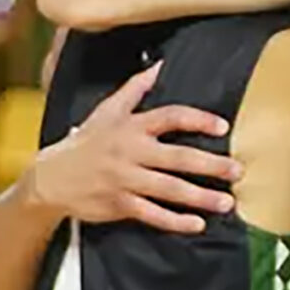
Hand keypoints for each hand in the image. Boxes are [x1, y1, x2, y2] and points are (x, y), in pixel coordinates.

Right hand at [28, 61, 240, 232]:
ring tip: (228, 202)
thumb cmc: (86, 143)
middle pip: (177, 157)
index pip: (170, 117)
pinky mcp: (119, 204)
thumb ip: (134, 88)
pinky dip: (175, 221)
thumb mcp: (107, 111)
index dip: (198, 120)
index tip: (223, 127)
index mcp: (130, 127)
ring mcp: (125, 180)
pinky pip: (152, 214)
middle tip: (237, 170)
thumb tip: (159, 65)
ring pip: (169, 189)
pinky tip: (197, 224)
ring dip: (200, 196)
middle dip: (211, 165)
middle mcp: (130, 152)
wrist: (51, 178)